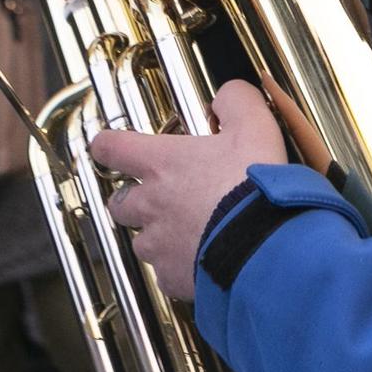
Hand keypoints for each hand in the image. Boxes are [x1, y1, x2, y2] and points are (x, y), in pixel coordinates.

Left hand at [90, 81, 287, 300]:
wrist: (263, 242)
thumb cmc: (254, 183)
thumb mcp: (254, 125)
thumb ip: (236, 101)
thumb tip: (227, 94)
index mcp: (162, 163)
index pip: (112, 147)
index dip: (108, 145)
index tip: (109, 147)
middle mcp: (150, 204)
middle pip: (120, 202)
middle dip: (135, 200)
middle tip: (164, 197)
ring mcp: (157, 243)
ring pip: (143, 241)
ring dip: (159, 235)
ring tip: (192, 232)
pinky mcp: (171, 277)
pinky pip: (166, 273)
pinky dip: (180, 267)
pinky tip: (206, 260)